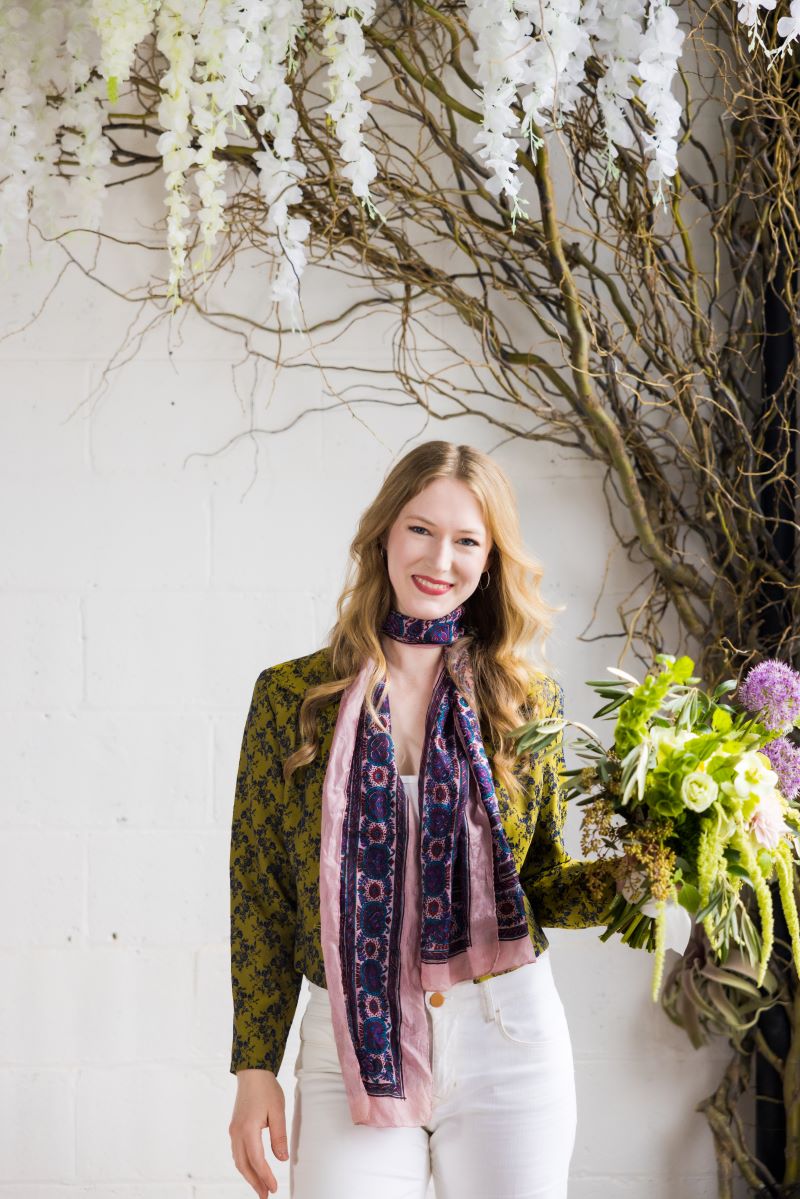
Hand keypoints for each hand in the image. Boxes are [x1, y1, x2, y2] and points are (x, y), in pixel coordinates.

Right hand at [229, 1070, 288, 1196]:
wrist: (252, 1072)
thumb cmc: (266, 1089)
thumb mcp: (278, 1111)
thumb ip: (279, 1136)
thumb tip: (282, 1159)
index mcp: (248, 1129)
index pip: (257, 1160)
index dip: (265, 1176)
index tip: (274, 1188)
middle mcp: (237, 1133)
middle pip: (244, 1165)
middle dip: (255, 1182)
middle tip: (266, 1196)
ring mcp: (234, 1130)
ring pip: (239, 1160)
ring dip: (249, 1175)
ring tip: (260, 1187)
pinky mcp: (235, 1128)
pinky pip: (237, 1152)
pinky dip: (245, 1164)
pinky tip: (252, 1169)